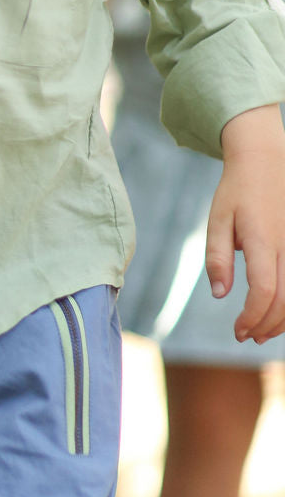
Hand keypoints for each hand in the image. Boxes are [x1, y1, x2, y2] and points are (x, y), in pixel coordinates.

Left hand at [207, 104, 284, 342]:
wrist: (265, 160)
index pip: (264, 291)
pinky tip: (276, 312)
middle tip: (246, 336)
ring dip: (282, 320)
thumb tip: (219, 294)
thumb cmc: (237, 190)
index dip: (252, 317)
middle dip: (266, 326)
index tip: (237, 330)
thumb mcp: (217, 219)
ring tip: (261, 332)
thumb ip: (217, 258)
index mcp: (263, 241)